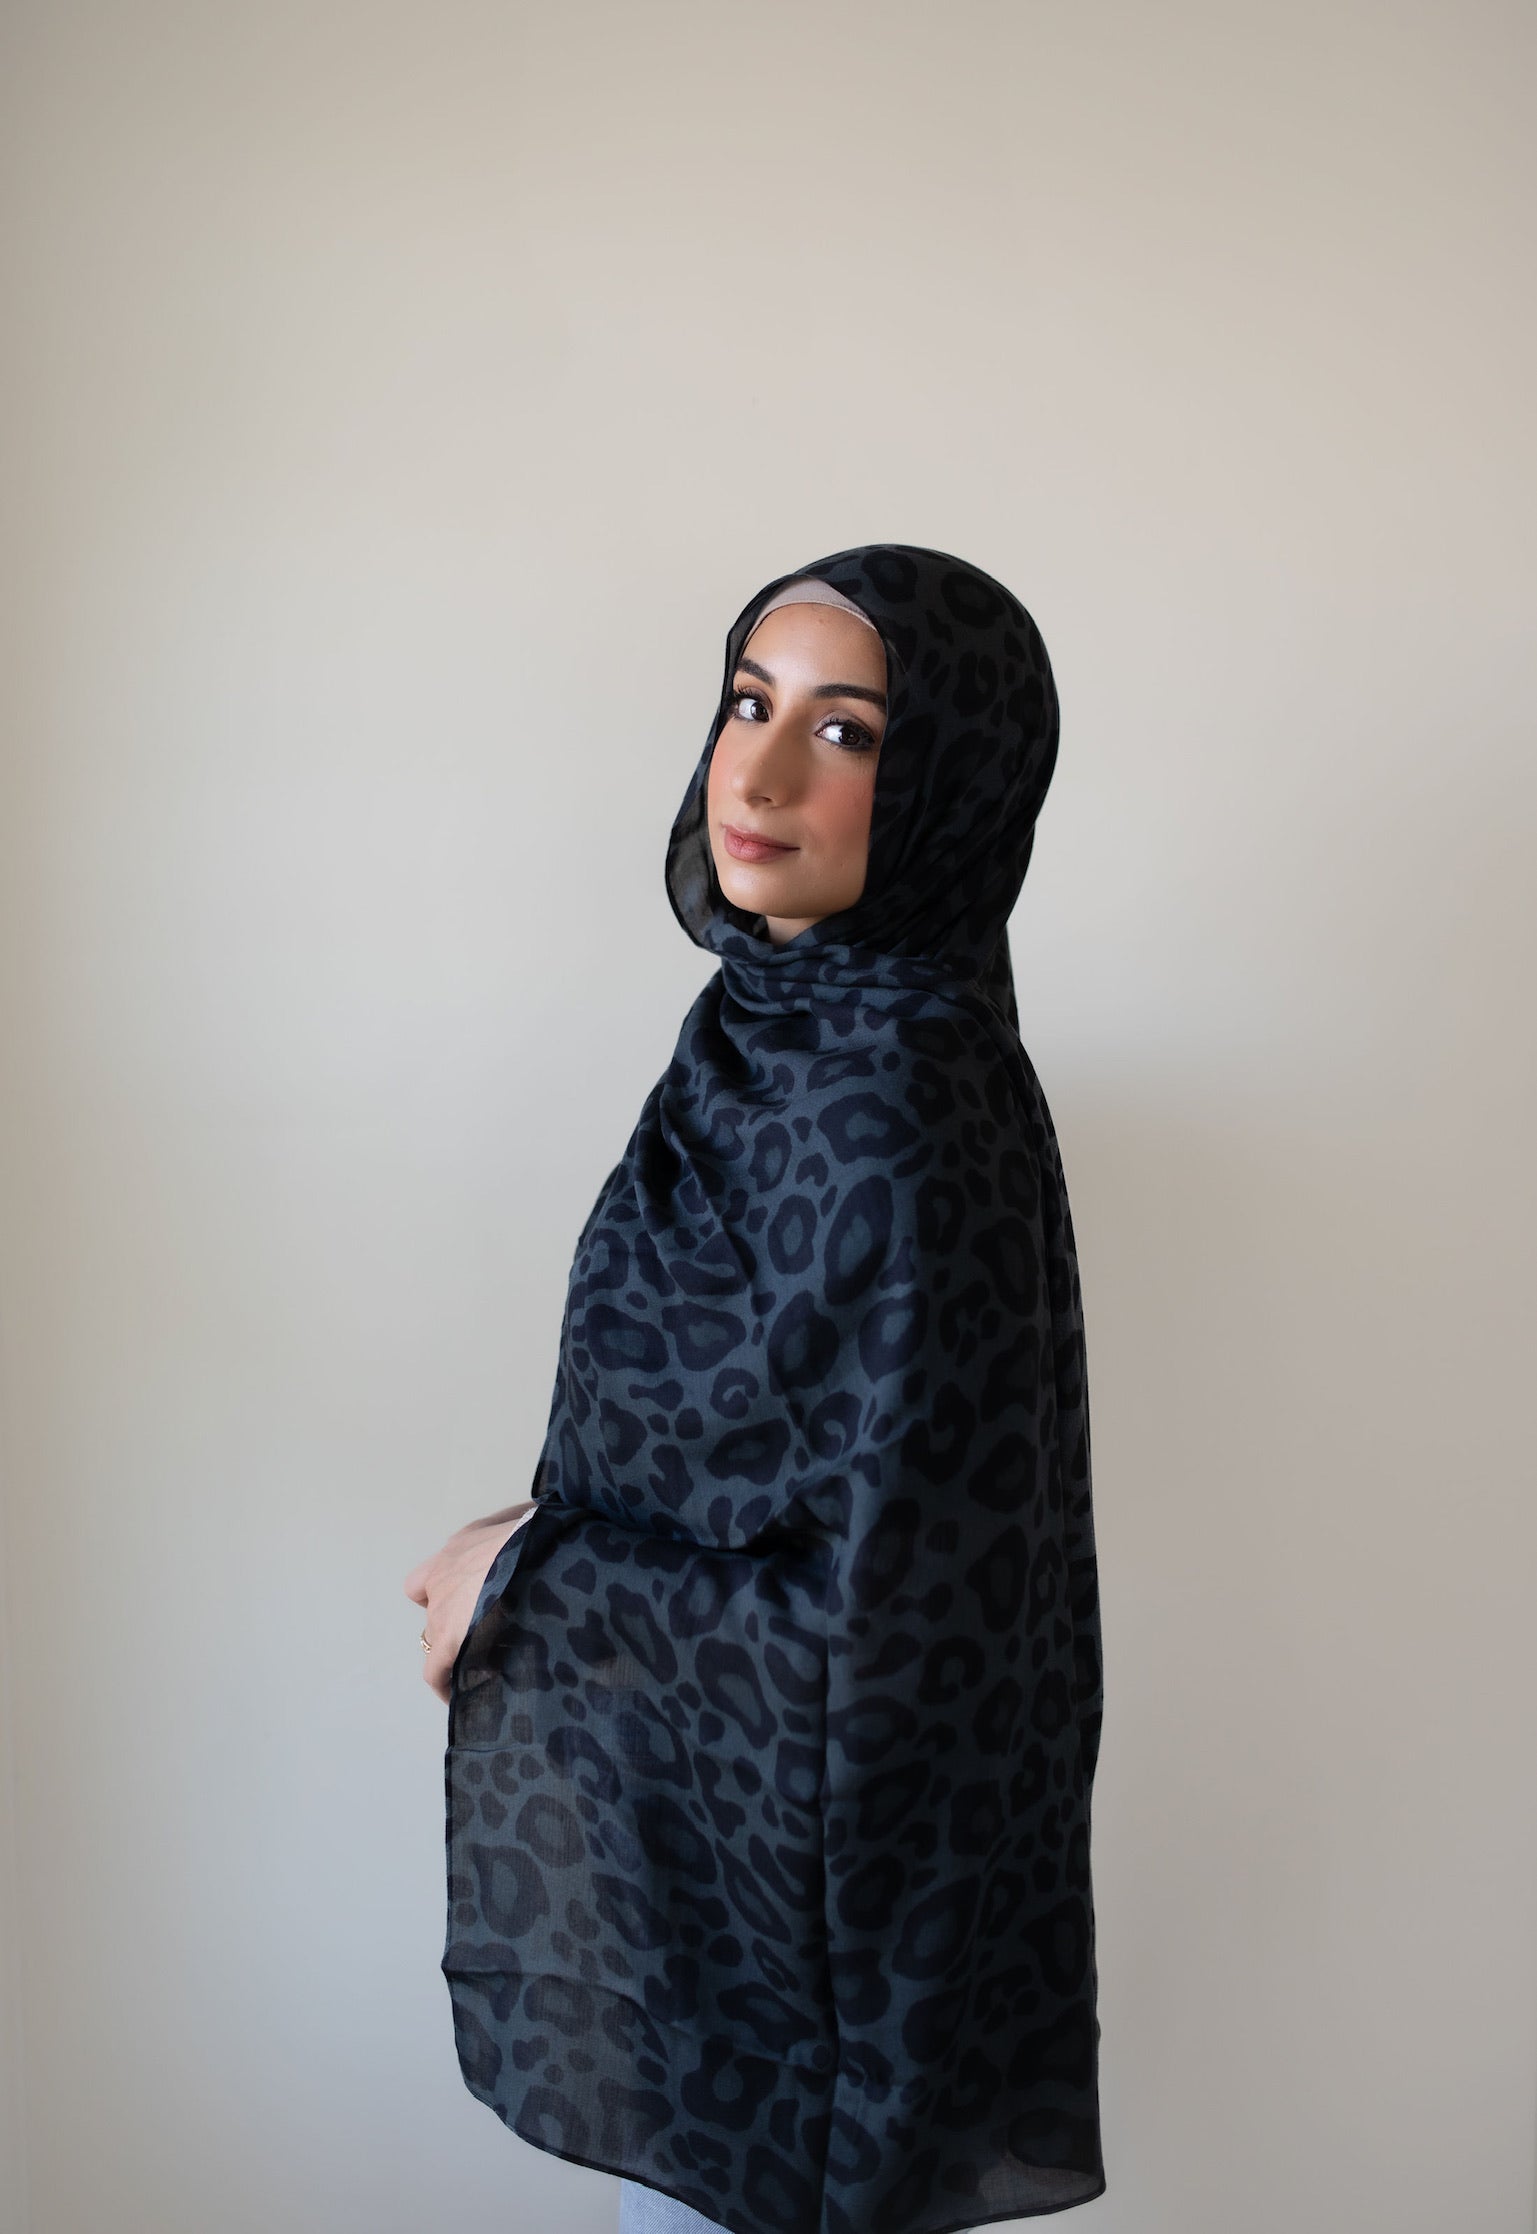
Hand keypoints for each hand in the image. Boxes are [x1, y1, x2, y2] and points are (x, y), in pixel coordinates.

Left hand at [403, 1500, 536, 1704]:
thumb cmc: (537, 1534)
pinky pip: (435, 1672)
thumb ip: (520, 1524)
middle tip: (486, 1629)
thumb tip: (532, 1523)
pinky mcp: (448, 1642)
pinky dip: (445, 1683)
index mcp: (459, 1547)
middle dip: (456, 1619)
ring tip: (486, 1659)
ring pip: (437, 1637)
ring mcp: (442, 1611)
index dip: (444, 1590)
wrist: (533, 1555)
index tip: (468, 1601)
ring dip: (456, 1646)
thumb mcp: (528, 1518)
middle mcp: (442, 1578)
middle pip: (436, 1608)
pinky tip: (460, 1693)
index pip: (431, 1574)